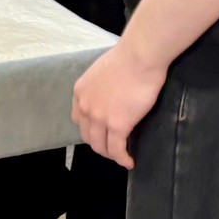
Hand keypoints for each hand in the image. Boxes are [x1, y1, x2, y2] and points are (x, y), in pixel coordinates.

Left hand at [71, 40, 167, 169]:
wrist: (139, 56)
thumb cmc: (127, 58)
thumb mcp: (102, 72)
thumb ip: (100, 88)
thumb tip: (111, 95)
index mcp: (80, 92)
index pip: (78, 119)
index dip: (90, 129)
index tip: (101, 132)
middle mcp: (84, 106)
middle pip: (87, 136)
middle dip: (99, 144)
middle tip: (113, 147)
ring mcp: (99, 117)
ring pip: (100, 146)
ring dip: (110, 154)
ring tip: (121, 156)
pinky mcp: (117, 125)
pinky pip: (117, 149)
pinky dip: (122, 158)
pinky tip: (129, 162)